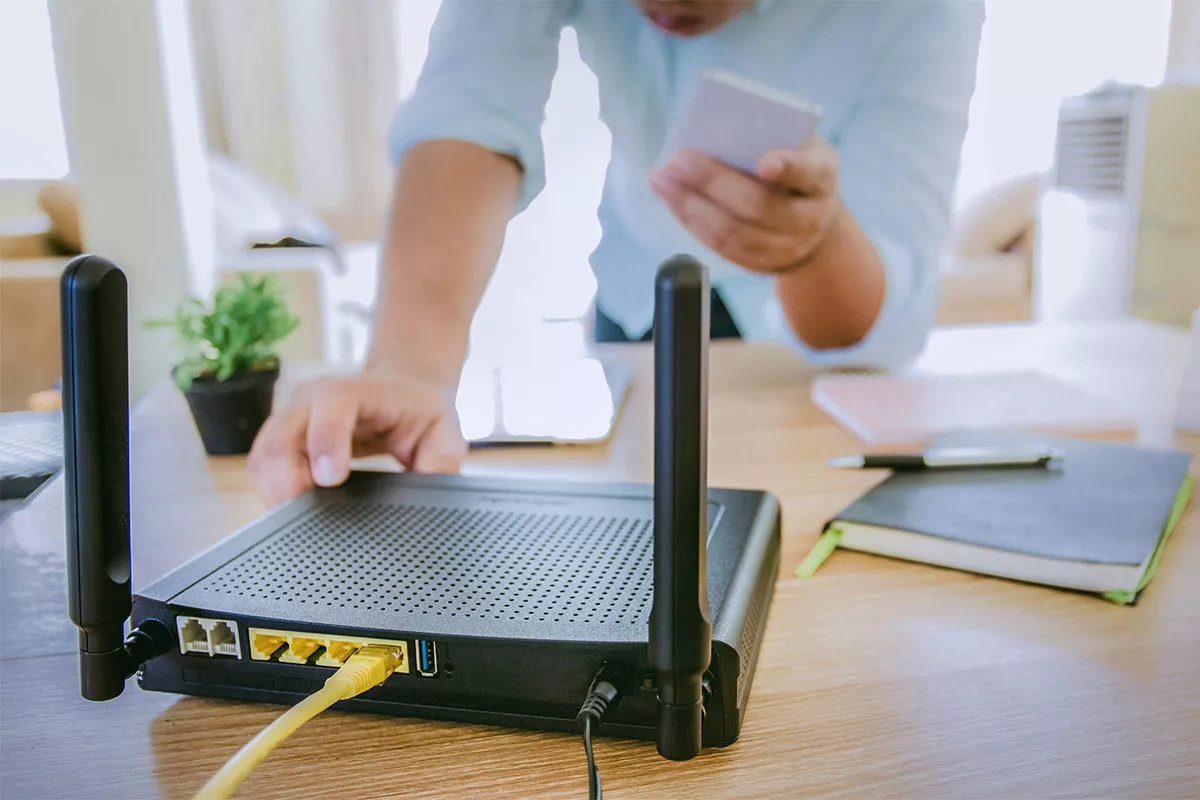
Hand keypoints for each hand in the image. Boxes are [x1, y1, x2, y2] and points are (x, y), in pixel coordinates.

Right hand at [247, 370, 466, 507]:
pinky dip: (271, 489)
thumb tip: (436, 490)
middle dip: (286, 477)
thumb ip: (442, 460)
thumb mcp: (444, 431)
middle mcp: (314, 398)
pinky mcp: (283, 437)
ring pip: (265, 452)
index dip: (325, 440)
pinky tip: (291, 510)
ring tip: (296, 520)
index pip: (331, 404)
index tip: (329, 479)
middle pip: (282, 432)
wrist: (400, 390)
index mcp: (356, 390)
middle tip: (302, 516)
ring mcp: (293, 416)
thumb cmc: (418, 410)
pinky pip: (263, 464)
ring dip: (274, 488)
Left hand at [650, 139, 841, 273]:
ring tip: (662, 180)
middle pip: (758, 205)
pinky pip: (723, 248)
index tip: (763, 162)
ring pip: (734, 232)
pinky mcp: (764, 266)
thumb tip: (712, 134)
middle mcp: (811, 217)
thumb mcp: (796, 146)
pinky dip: (692, 222)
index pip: (809, 171)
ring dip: (691, 205)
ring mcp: (788, 247)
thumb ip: (768, 138)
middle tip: (676, 159)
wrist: (813, 218)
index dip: (788, 167)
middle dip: (712, 181)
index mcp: (822, 176)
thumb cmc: (795, 168)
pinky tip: (672, 201)